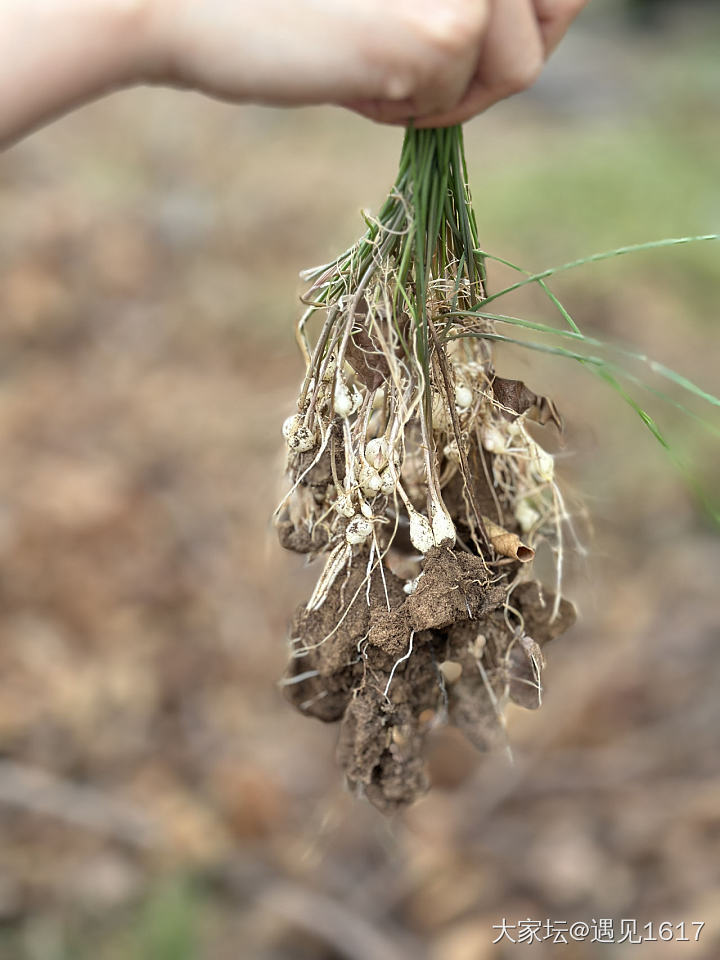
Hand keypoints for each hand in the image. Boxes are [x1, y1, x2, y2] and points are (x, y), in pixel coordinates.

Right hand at [149, 0, 589, 125]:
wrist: (188, 0)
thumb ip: (454, 0)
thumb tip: (524, 34)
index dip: (542, 11)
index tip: (497, 34)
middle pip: (556, 12)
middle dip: (497, 57)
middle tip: (420, 63)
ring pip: (522, 67)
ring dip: (454, 92)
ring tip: (378, 68)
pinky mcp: (447, 27)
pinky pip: (461, 101)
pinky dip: (411, 112)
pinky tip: (350, 79)